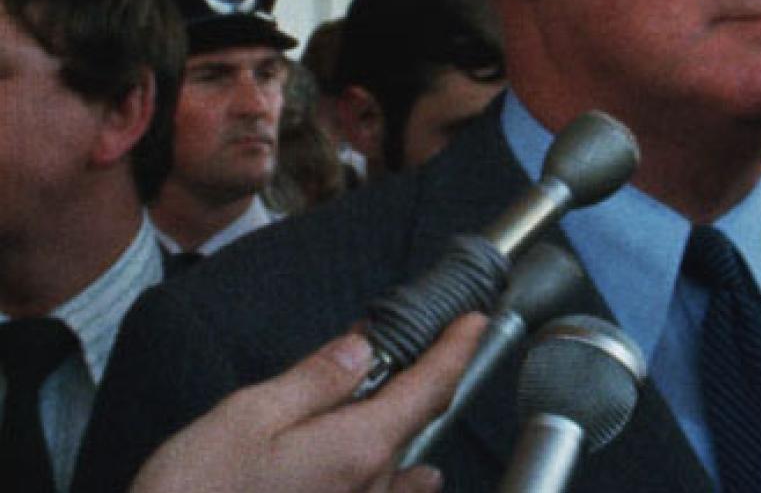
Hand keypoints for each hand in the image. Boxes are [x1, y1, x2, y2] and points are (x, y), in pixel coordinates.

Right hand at [131, 313, 486, 492]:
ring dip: (396, 429)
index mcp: (357, 446)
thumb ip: (315, 381)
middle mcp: (372, 487)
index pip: (428, 388)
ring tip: (392, 398)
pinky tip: (413, 477)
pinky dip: (401, 480)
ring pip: (398, 463)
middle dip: (412, 382)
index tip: (474, 322)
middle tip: (407, 346)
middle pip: (411, 423)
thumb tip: (362, 349)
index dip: (456, 349)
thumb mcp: (248, 416)